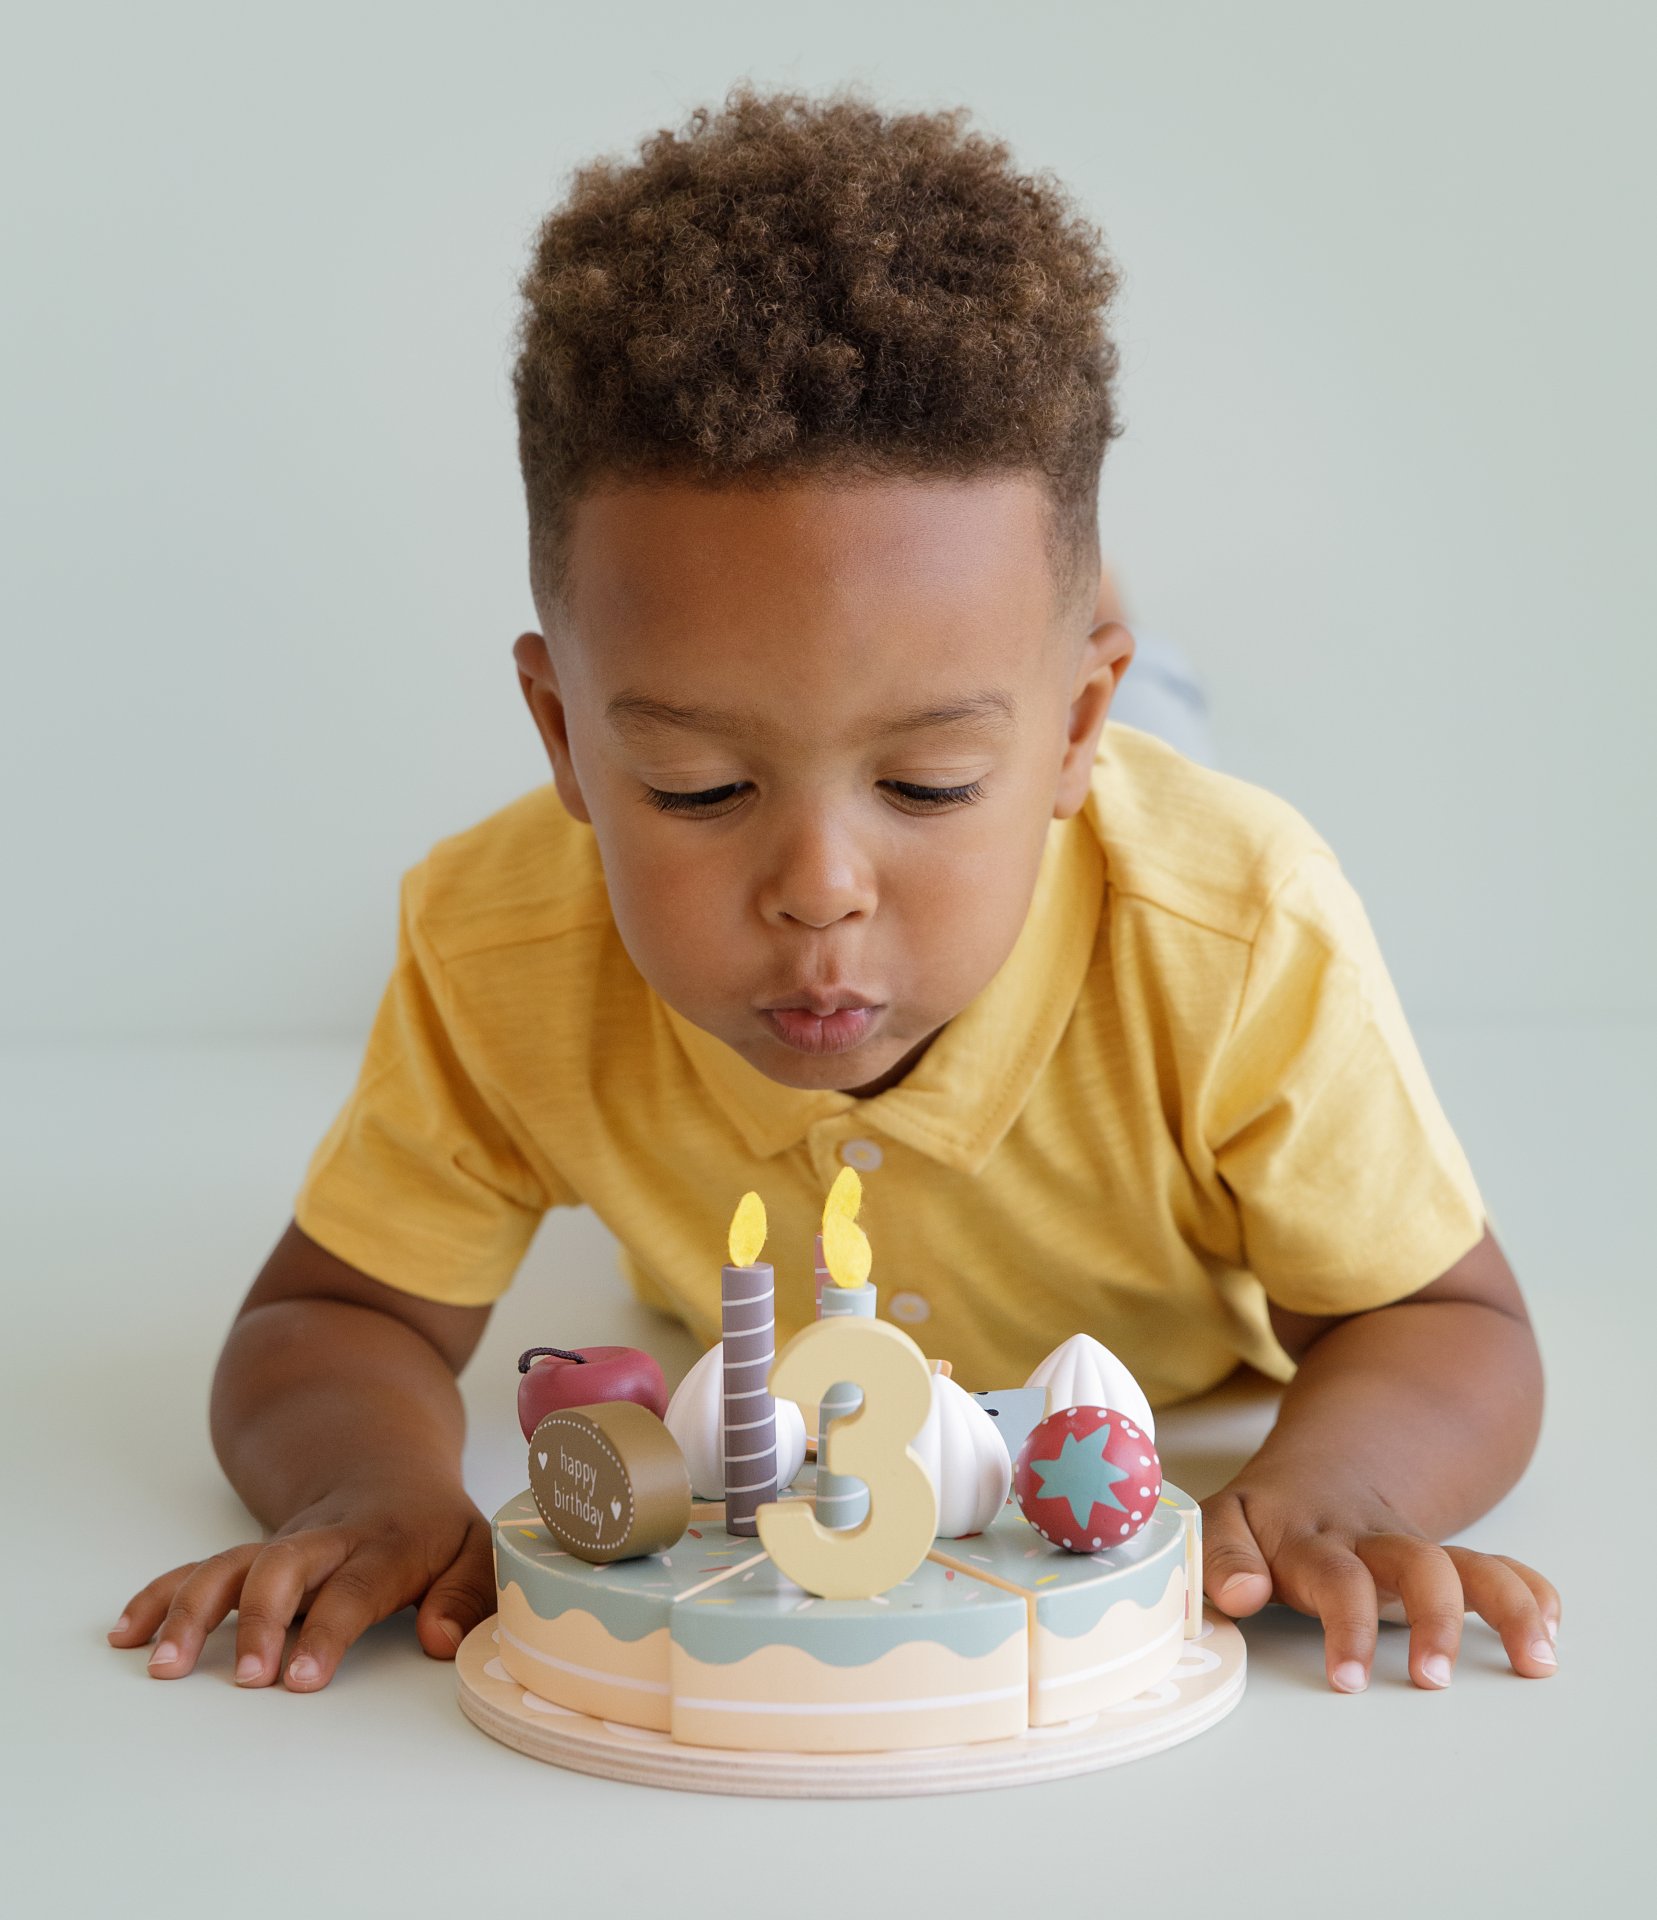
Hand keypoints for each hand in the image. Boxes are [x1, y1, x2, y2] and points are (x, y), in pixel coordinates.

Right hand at [107, 1476, 493, 1690]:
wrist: (386, 1468)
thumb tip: (442, 1641)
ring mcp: (281, 1545)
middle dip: (259, 1619)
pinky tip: (130, 1634)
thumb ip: (467, 1594)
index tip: (299, 1680)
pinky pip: (199, 1569)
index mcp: (387, 1543)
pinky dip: (161, 1596)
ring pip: (230, 1565)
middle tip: (245, 1679)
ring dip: (192, 1611)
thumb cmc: (433, 1525)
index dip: (326, 1632)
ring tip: (164, 1666)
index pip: (354, 1587)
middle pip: (282, 1566)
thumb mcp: (477, 1549)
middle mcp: (326, 1541)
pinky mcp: (251, 1555)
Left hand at [1201, 1460, 1559, 1691]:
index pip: (1326, 1573)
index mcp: (1304, 1536)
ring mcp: (1411, 1550)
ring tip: (1534, 1663)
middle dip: (1433, 1619)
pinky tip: (1546, 1636)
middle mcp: (1365, 1541)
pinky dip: (1530, 1594)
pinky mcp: (1445, 1560)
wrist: (1325, 1470)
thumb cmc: (1268, 1517)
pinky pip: (1497, 1567)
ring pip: (1467, 1565)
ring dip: (1506, 1609)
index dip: (1327, 1615)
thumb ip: (1218, 1557)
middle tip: (1431, 1681)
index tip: (1326, 1660)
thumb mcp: (1224, 1522)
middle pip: (1415, 1563)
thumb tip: (1242, 1595)